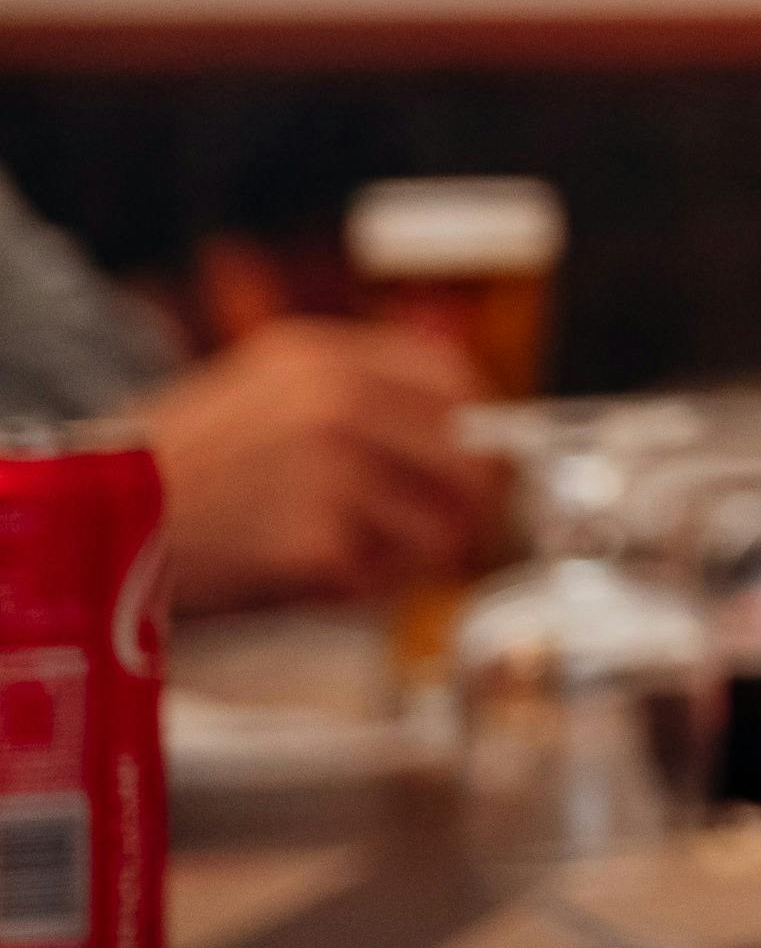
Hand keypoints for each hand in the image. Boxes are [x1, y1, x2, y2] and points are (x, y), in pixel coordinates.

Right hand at [134, 320, 497, 614]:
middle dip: (459, 507)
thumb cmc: (184, 463)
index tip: (464, 463)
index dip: (472, 432)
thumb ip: (358, 392)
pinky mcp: (315, 540)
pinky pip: (385, 578)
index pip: (457, 385)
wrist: (100, 522)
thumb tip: (468, 421)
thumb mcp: (262, 389)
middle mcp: (336, 404)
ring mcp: (329, 470)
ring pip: (441, 529)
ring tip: (351, 554)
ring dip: (408, 556)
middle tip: (431, 531)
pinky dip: (358, 588)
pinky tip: (306, 574)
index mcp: (324, 358)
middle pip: (469, 464)